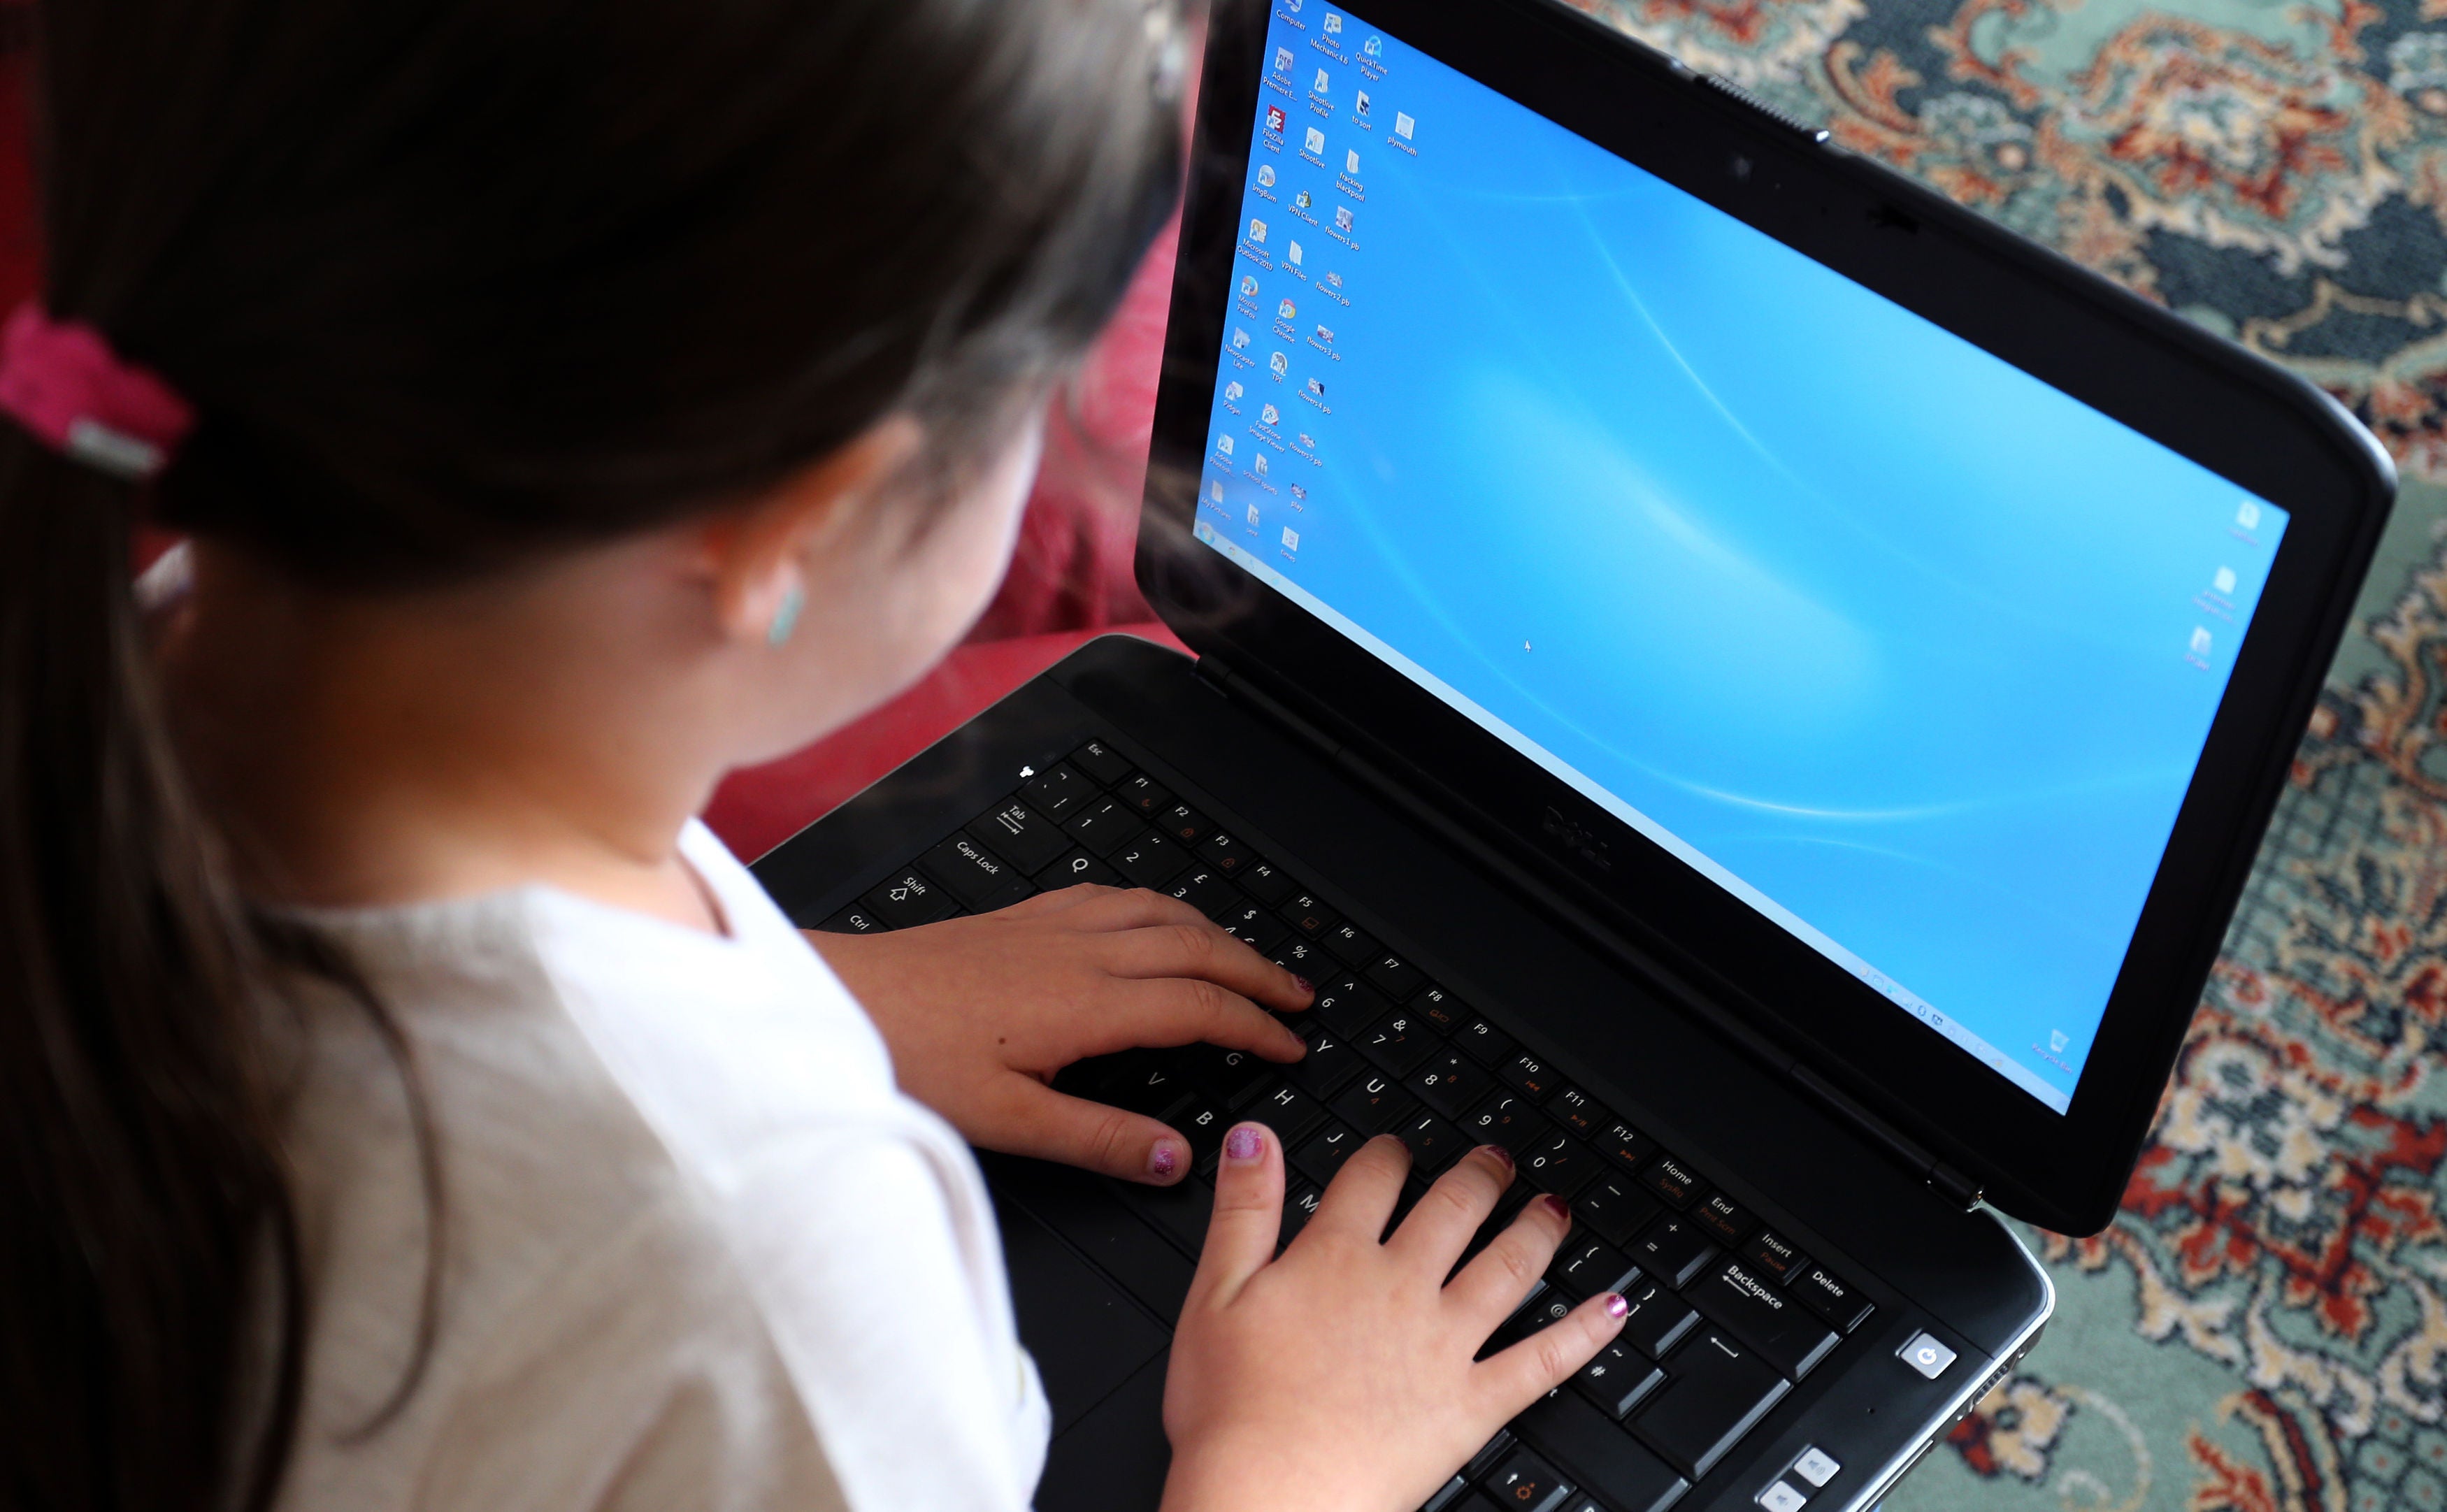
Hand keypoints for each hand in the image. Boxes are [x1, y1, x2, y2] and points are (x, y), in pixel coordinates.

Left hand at [807, 884, 1312, 1181]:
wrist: (839, 997)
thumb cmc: (908, 1058)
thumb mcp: (1007, 1121)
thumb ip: (1098, 1139)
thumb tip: (1175, 1159)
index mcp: (1085, 1004)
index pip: (1199, 1006)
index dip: (1254, 1025)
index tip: (1290, 1044)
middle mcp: (1078, 952)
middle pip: (1197, 946)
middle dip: (1257, 970)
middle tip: (1299, 995)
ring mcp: (1049, 926)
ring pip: (1160, 911)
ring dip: (1216, 931)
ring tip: (1247, 957)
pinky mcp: (1021, 916)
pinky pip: (1113, 895)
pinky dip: (1158, 905)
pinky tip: (1155, 917)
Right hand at [1161, 1129, 1626, 1511]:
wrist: (1271, 1497)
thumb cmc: (1233, 1411)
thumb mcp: (1213, 1295)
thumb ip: (1243, 1210)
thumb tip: (1254, 1137)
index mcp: (1335, 1259)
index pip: (1372, 1179)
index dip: (1388, 1154)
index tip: (1398, 1148)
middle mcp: (1400, 1289)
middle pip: (1454, 1209)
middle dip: (1480, 1175)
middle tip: (1499, 1159)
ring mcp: (1444, 1345)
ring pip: (1507, 1267)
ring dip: (1538, 1229)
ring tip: (1555, 1207)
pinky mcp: (1472, 1404)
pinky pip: (1543, 1360)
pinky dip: (1584, 1332)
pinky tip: (1612, 1307)